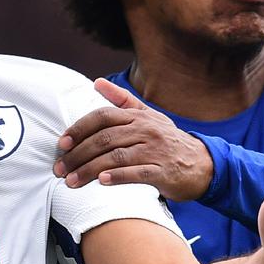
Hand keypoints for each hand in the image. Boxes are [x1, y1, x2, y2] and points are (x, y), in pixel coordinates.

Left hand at [54, 78, 212, 199]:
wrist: (203, 164)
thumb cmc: (167, 140)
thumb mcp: (147, 116)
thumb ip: (121, 100)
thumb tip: (97, 82)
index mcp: (138, 116)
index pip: (102, 117)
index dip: (79, 129)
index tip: (62, 144)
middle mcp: (146, 130)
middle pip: (105, 139)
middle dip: (78, 155)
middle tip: (60, 169)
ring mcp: (156, 150)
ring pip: (116, 157)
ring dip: (90, 170)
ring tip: (71, 181)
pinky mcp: (164, 172)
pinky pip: (137, 173)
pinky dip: (118, 177)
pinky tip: (102, 182)